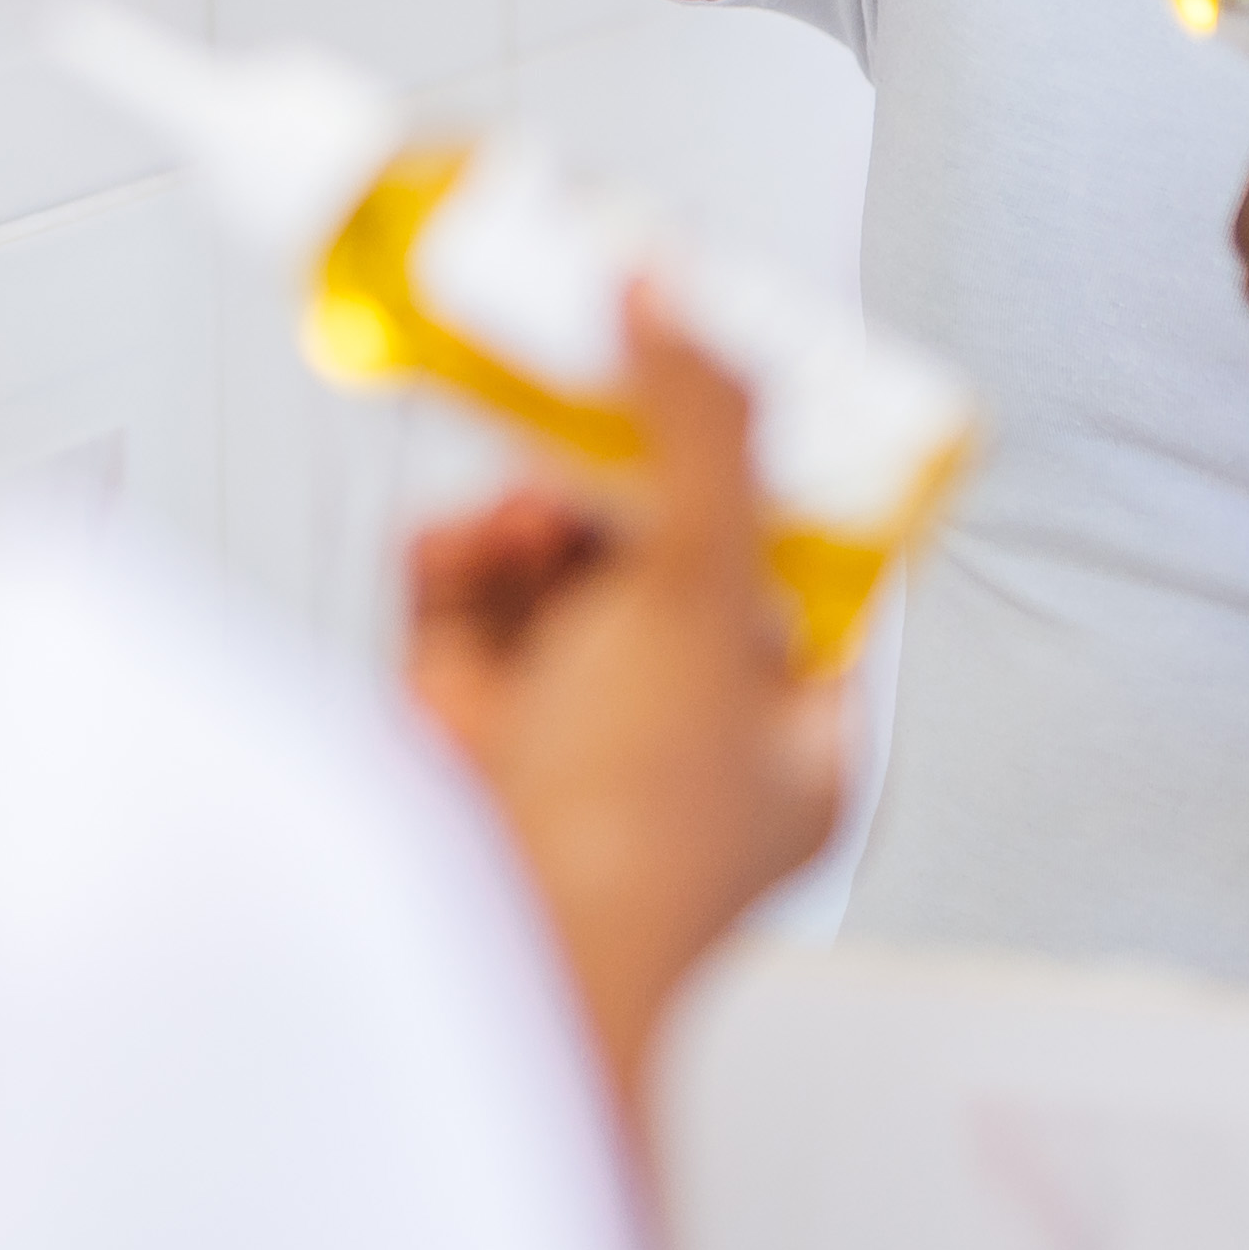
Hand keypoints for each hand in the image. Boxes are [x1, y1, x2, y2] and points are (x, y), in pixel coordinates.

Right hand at [402, 288, 850, 1131]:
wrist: (489, 952)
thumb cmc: (630, 841)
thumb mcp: (700, 597)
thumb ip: (694, 432)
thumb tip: (675, 297)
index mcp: (789, 732)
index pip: (795, 559)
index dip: (759, 456)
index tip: (720, 355)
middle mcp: (681, 732)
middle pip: (656, 543)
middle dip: (614, 470)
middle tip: (590, 368)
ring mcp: (564, 729)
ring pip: (552, 564)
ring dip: (530, 509)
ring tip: (522, 494)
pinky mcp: (461, 721)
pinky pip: (461, 601)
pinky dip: (453, 557)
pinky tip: (453, 544)